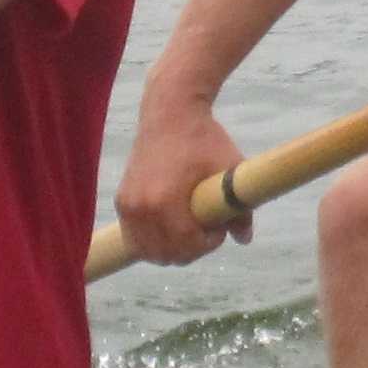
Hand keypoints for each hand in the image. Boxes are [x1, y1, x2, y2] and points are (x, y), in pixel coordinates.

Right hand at [116, 104, 250, 264]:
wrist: (170, 113)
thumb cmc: (204, 140)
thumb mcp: (230, 168)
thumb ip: (240, 208)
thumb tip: (245, 239)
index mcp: (166, 201)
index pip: (186, 245)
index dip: (208, 244)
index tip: (219, 228)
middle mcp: (141, 207)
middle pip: (166, 254)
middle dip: (191, 249)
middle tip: (206, 228)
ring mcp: (128, 205)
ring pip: (147, 251)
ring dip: (170, 249)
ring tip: (188, 228)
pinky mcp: (122, 201)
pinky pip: (134, 238)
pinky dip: (152, 241)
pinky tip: (172, 226)